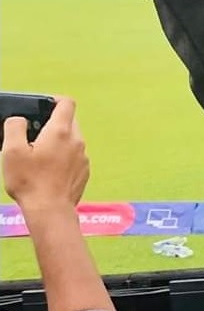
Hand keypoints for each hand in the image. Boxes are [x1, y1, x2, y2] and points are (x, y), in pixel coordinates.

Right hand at [2, 97, 88, 212]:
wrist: (50, 210)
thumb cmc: (30, 181)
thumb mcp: (11, 150)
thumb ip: (14, 127)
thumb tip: (19, 119)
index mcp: (61, 132)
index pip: (66, 103)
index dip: (54, 100)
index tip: (42, 106)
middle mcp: (77, 142)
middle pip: (70, 121)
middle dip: (53, 123)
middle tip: (34, 134)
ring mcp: (83, 158)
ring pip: (73, 140)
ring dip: (58, 141)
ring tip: (39, 154)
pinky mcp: (84, 172)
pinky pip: (75, 156)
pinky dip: (64, 157)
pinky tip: (49, 169)